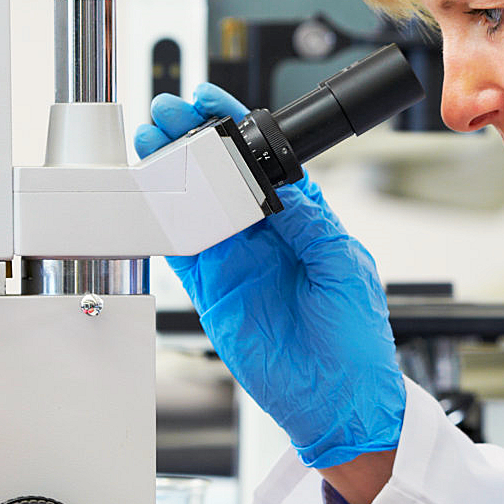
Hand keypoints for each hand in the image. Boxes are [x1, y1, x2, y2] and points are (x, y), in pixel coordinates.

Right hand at [137, 84, 405, 467]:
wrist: (340, 400)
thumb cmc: (357, 338)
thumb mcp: (343, 267)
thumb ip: (310, 225)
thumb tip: (283, 187)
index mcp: (305, 219)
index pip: (268, 162)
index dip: (240, 128)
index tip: (212, 103)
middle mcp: (267, 234)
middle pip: (223, 176)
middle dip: (194, 141)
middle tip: (168, 116)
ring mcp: (237, 261)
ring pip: (196, 205)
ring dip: (171, 173)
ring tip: (149, 143)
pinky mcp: (214, 291)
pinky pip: (182, 253)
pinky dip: (162, 227)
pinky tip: (146, 199)